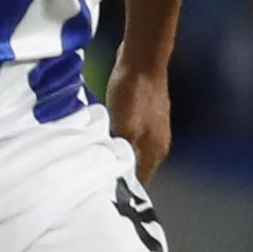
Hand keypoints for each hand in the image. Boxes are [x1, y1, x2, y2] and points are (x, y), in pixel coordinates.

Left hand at [108, 61, 172, 182]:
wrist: (142, 60)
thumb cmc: (134, 96)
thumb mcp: (125, 129)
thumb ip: (122, 154)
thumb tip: (118, 177)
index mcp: (156, 150)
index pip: (141, 181)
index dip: (123, 188)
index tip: (102, 191)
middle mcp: (158, 142)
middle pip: (138, 167)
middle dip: (119, 172)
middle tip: (94, 175)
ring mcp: (153, 127)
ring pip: (133, 150)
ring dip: (117, 154)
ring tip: (96, 156)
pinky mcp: (145, 113)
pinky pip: (130, 135)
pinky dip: (118, 138)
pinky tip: (105, 135)